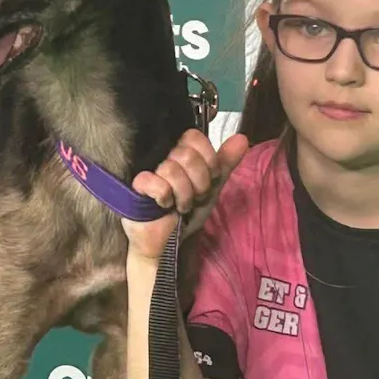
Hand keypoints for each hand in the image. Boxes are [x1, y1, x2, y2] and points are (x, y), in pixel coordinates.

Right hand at [121, 128, 248, 261]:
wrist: (168, 242)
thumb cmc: (187, 213)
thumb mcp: (212, 188)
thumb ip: (225, 163)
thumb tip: (242, 138)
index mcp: (181, 153)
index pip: (194, 137)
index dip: (208, 160)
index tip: (209, 179)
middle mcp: (163, 157)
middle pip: (186, 154)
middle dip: (198, 183)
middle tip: (195, 197)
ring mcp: (148, 170)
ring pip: (171, 169)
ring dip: (183, 196)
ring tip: (180, 206)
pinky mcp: (136, 187)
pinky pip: (155, 183)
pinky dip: (165, 198)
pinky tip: (163, 206)